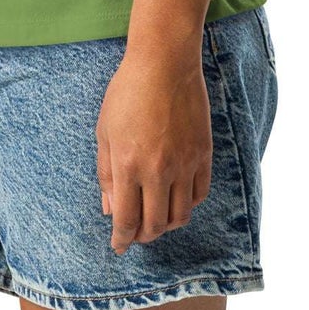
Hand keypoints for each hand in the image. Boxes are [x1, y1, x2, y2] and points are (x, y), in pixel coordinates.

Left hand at [96, 45, 211, 253]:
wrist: (165, 63)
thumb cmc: (128, 92)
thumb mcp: (105, 131)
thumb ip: (107, 174)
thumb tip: (110, 210)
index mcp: (128, 165)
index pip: (126, 220)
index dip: (121, 239)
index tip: (118, 246)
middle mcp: (158, 170)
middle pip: (155, 225)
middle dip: (143, 236)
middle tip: (136, 234)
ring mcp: (184, 163)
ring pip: (180, 215)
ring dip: (166, 225)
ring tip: (156, 219)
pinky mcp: (203, 154)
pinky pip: (199, 194)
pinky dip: (187, 204)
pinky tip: (176, 198)